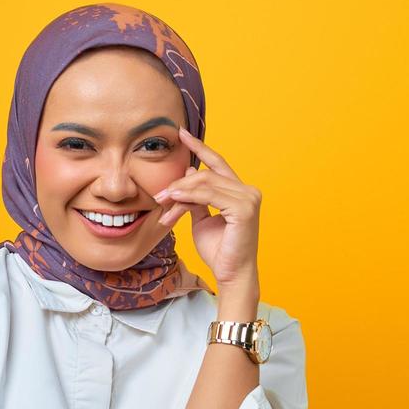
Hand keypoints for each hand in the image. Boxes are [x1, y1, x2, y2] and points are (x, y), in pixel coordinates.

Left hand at [153, 127, 261, 287]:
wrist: (231, 274)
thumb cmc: (219, 250)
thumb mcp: (202, 219)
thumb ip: (197, 198)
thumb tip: (188, 174)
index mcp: (240, 191)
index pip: (218, 163)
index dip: (200, 147)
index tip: (181, 134)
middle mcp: (248, 191)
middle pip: (207, 174)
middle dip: (179, 183)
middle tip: (159, 195)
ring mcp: (249, 198)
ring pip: (205, 183)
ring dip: (179, 191)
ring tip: (163, 202)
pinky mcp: (244, 209)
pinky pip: (208, 195)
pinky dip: (188, 197)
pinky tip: (174, 202)